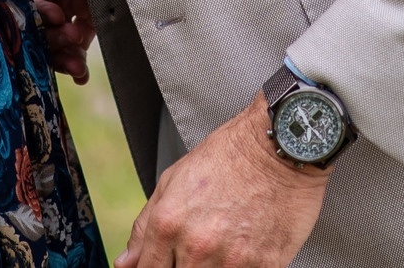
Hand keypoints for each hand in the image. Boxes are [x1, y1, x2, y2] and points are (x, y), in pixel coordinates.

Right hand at [22, 0, 94, 82]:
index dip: (37, 6)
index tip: (55, 13)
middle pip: (39, 18)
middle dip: (50, 34)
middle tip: (70, 36)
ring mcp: (68, 3)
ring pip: (56, 35)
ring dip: (62, 52)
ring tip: (76, 64)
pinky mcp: (88, 17)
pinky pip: (77, 42)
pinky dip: (76, 59)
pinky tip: (80, 74)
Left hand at [116, 95, 327, 267]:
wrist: (278, 147)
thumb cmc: (227, 157)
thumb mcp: (173, 180)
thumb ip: (144, 227)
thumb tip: (126, 263)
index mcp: (168, 224)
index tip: (165, 265)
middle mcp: (196, 246)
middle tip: (199, 251)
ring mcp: (231, 260)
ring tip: (223, 246)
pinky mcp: (264, 266)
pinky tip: (243, 250)